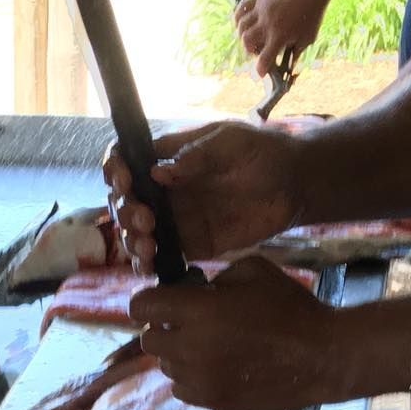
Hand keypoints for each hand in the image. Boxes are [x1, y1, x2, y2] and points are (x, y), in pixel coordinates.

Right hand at [102, 121, 304, 274]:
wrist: (295, 186)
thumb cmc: (263, 153)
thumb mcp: (230, 143)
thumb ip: (196, 156)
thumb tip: (157, 173)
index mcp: (169, 158)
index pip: (126, 160)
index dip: (115, 170)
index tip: (125, 181)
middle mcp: (166, 190)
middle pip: (126, 202)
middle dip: (126, 212)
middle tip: (146, 220)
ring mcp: (177, 219)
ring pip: (138, 233)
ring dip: (132, 241)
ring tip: (148, 246)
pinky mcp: (192, 245)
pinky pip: (162, 257)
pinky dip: (148, 264)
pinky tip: (149, 266)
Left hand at [132, 257, 360, 409]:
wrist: (320, 356)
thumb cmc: (291, 307)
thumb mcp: (253, 270)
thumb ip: (214, 278)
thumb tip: (193, 291)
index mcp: (198, 311)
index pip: (141, 307)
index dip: (147, 302)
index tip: (160, 301)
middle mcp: (191, 347)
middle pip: (148, 340)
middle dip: (162, 328)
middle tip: (187, 323)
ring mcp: (200, 379)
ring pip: (165, 366)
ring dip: (178, 354)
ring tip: (207, 345)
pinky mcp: (213, 401)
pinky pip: (181, 389)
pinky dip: (190, 377)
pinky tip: (212, 366)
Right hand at [235, 0, 330, 76]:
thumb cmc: (312, 16)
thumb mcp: (307, 39)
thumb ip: (296, 53)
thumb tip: (288, 68)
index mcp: (280, 36)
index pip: (263, 59)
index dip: (260, 69)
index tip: (261, 72)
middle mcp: (268, 24)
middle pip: (246, 42)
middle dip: (249, 50)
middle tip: (258, 50)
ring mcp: (262, 10)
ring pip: (241, 26)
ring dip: (243, 35)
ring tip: (252, 36)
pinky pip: (241, 7)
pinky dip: (238, 16)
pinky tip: (243, 22)